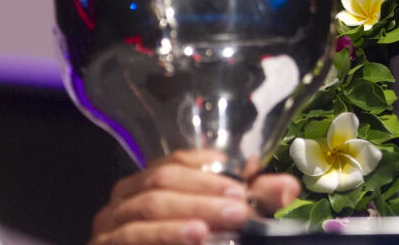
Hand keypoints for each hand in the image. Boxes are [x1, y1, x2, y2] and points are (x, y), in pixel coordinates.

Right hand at [89, 150, 299, 244]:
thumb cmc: (191, 238)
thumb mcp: (226, 220)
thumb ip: (255, 202)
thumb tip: (287, 186)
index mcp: (151, 181)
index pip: (176, 160)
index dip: (210, 166)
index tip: (244, 175)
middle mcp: (126, 196)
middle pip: (165, 180)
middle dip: (206, 191)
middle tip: (241, 206)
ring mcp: (111, 222)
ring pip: (150, 204)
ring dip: (191, 211)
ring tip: (223, 221)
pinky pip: (132, 235)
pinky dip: (166, 234)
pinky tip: (196, 235)